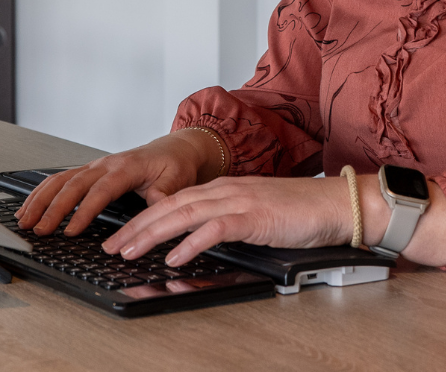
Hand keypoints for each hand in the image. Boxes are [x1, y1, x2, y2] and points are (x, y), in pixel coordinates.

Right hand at [16, 130, 223, 236]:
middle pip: (73, 185)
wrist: (176, 149)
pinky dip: (43, 192)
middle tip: (39, 230)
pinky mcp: (90, 171)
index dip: (84, 212)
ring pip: (61, 180)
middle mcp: (106, 164)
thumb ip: (163, 195)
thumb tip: (155, 209)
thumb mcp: (177, 180)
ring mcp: (95, 166)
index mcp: (126, 167)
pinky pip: (61, 179)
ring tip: (24, 219)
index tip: (71, 231)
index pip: (100, 191)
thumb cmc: (175, 164)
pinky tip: (30, 205)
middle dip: (52, 209)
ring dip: (41, 200)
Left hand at [101, 175, 355, 265]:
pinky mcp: (254, 216)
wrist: (334, 204)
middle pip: (170, 206)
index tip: (122, 234)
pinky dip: (190, 243)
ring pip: (184, 214)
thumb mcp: (254, 214)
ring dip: (152, 234)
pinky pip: (215, 229)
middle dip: (136, 226)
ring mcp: (239, 201)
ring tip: (129, 250)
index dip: (144, 217)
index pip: (173, 200)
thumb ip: (226, 221)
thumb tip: (198, 241)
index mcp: (223, 189)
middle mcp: (225, 190)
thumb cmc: (299, 212)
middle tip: (111, 244)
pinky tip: (173, 255)